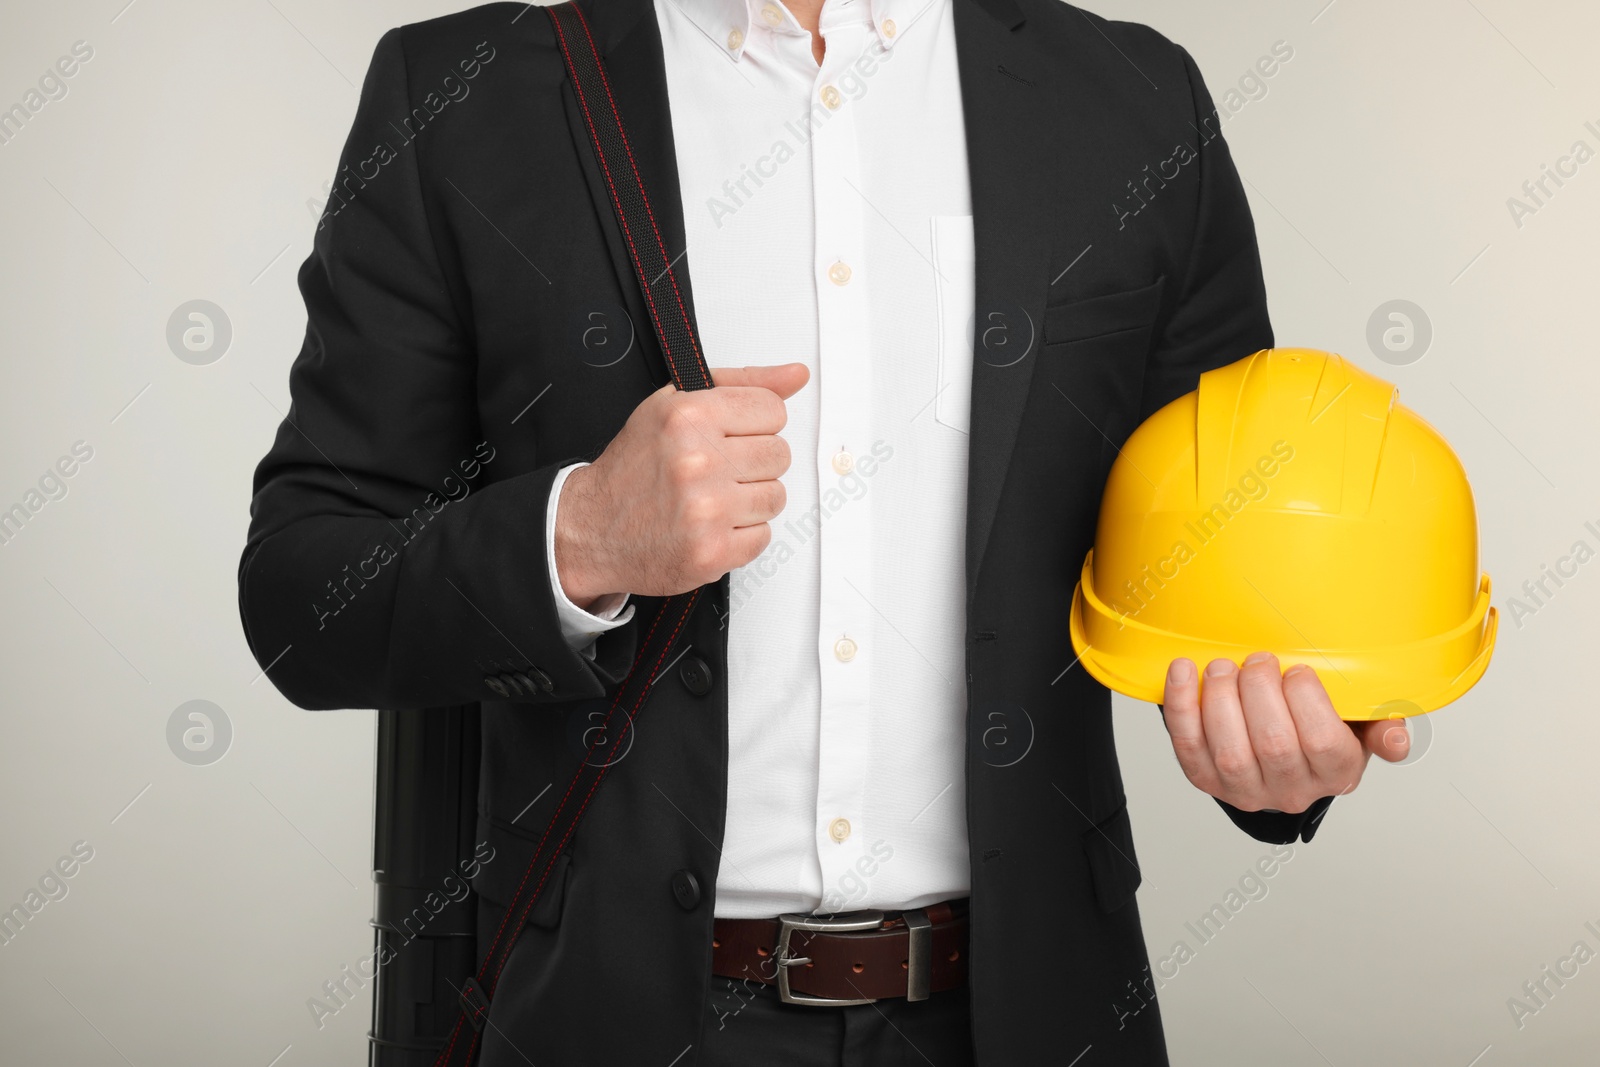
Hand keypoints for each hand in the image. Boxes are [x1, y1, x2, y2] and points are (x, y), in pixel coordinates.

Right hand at [554, 363, 808, 606]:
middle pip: (779, 454)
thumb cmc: (633, 468)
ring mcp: (707, 510)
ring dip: (749, 500)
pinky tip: (710, 525)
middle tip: (717, 471)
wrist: (592, 528)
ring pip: (776, 497)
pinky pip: (763, 537)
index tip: (731, 436)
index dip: (754, 425)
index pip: (773, 410)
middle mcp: (698, 461)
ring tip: (713, 499)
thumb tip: (796, 375)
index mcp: (689, 416)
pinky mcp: (712, 552)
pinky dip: (741, 535)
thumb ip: (740, 384)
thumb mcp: (675, 405)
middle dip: (752, 462)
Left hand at [1159, 652, 1410, 813]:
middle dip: (1260, 690)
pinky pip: (1187, 746)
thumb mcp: (1358, 723)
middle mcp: (1291, 789)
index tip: (1296, 670)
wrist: (1274, 755)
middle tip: (1258, 661)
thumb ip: (1381, 723)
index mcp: (1336, 772)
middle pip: (1273, 744)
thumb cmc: (1317, 729)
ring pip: (1229, 750)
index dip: (1306, 700)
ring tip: (1223, 667)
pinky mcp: (1205, 779)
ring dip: (1220, 698)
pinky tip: (1184, 671)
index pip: (1323, 743)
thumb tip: (1397, 742)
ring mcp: (1244, 789)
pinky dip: (1181, 705)